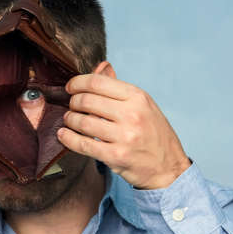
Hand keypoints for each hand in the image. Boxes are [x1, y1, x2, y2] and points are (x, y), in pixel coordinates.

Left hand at [57, 62, 190, 189]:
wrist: (169, 168)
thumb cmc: (154, 134)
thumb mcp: (143, 105)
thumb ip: (119, 88)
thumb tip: (102, 66)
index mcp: (137, 97)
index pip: (97, 82)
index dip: (77, 83)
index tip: (70, 87)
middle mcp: (132, 114)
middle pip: (86, 100)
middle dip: (73, 102)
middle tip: (71, 106)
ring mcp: (124, 136)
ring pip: (82, 121)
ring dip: (69, 120)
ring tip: (69, 120)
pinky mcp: (116, 156)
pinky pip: (83, 144)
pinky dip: (68, 138)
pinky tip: (63, 135)